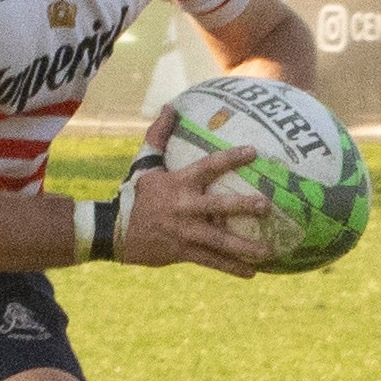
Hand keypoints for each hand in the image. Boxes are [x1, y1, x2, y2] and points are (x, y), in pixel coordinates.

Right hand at [118, 104, 271, 276]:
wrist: (113, 231)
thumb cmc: (134, 194)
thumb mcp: (144, 164)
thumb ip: (159, 135)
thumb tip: (170, 107)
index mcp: (178, 183)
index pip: (208, 167)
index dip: (230, 158)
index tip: (254, 152)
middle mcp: (183, 208)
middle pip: (219, 206)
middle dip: (243, 206)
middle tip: (266, 206)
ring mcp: (184, 232)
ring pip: (218, 240)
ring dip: (244, 246)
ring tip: (268, 251)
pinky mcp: (182, 252)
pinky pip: (211, 261)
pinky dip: (231, 268)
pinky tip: (252, 273)